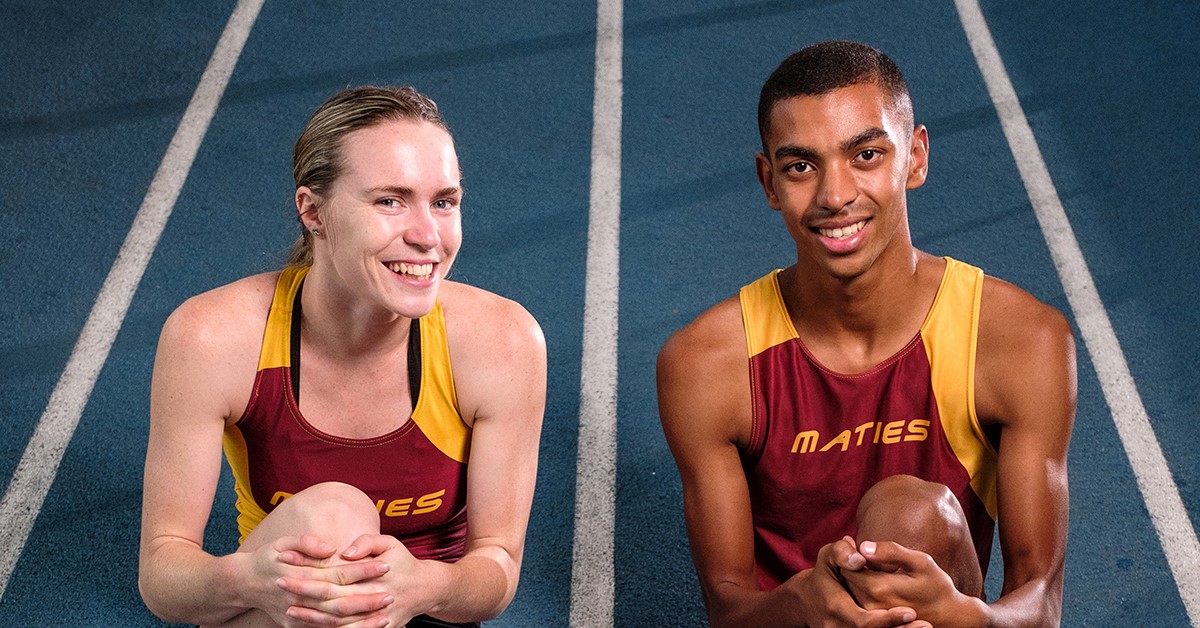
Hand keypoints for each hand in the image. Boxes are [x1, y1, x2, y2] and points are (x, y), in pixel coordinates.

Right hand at [263, 534, 395, 626]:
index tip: (386, 564)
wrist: (243, 583)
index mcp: (302, 574)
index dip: (364, 570)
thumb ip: (306, 542)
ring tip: (385, 616)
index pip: (340, 573)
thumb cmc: (267, 559)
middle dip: (367, 600)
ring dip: (360, 621)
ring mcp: (298, 615)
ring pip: (334, 621)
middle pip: (340, 601)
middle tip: (391, 595)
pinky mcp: (295, 625)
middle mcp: (301, 597)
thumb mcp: (282, 542)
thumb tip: (331, 549)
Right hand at [786, 537, 929, 626]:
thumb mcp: (827, 557)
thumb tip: (860, 557)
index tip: (911, 611)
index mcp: (835, 606)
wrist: (808, 600)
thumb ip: (841, 552)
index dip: (887, 619)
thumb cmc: (824, 574)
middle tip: (926, 625)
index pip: (863, 620)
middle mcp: (838, 627)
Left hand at [841, 541, 986, 627]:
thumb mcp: (920, 562)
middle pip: (847, 579)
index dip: (851, 554)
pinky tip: (877, 585)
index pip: (848, 566)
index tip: (860, 547)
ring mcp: (873, 616)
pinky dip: (862, 591)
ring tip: (874, 572)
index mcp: (879, 588)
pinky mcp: (876, 623)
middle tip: (866, 558)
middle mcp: (871, 605)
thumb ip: (891, 552)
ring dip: (857, 579)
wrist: (950, 617)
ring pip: (851, 591)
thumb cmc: (937, 586)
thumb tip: (863, 546)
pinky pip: (859, 602)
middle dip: (852, 566)